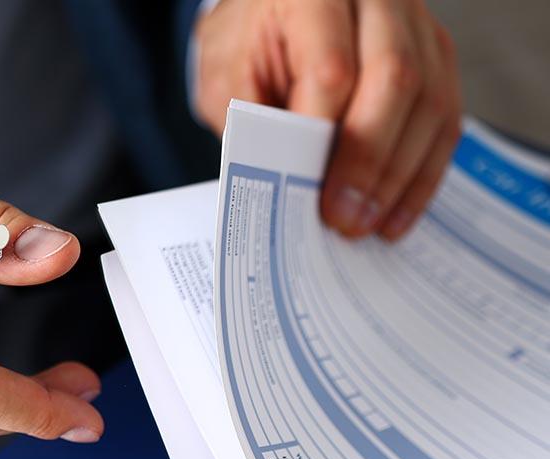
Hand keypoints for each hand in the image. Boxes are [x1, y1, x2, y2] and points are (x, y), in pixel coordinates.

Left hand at [195, 0, 460, 239]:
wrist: (272, 13)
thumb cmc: (247, 46)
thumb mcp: (226, 78)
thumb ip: (252, 123)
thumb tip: (286, 187)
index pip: (332, 68)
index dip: (324, 139)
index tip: (309, 193)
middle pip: (395, 79)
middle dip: (370, 161)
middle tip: (344, 220)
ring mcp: (415, 23)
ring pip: (430, 100)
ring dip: (400, 175)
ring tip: (368, 226)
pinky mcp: (436, 54)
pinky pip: (445, 117)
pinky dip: (422, 172)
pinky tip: (395, 213)